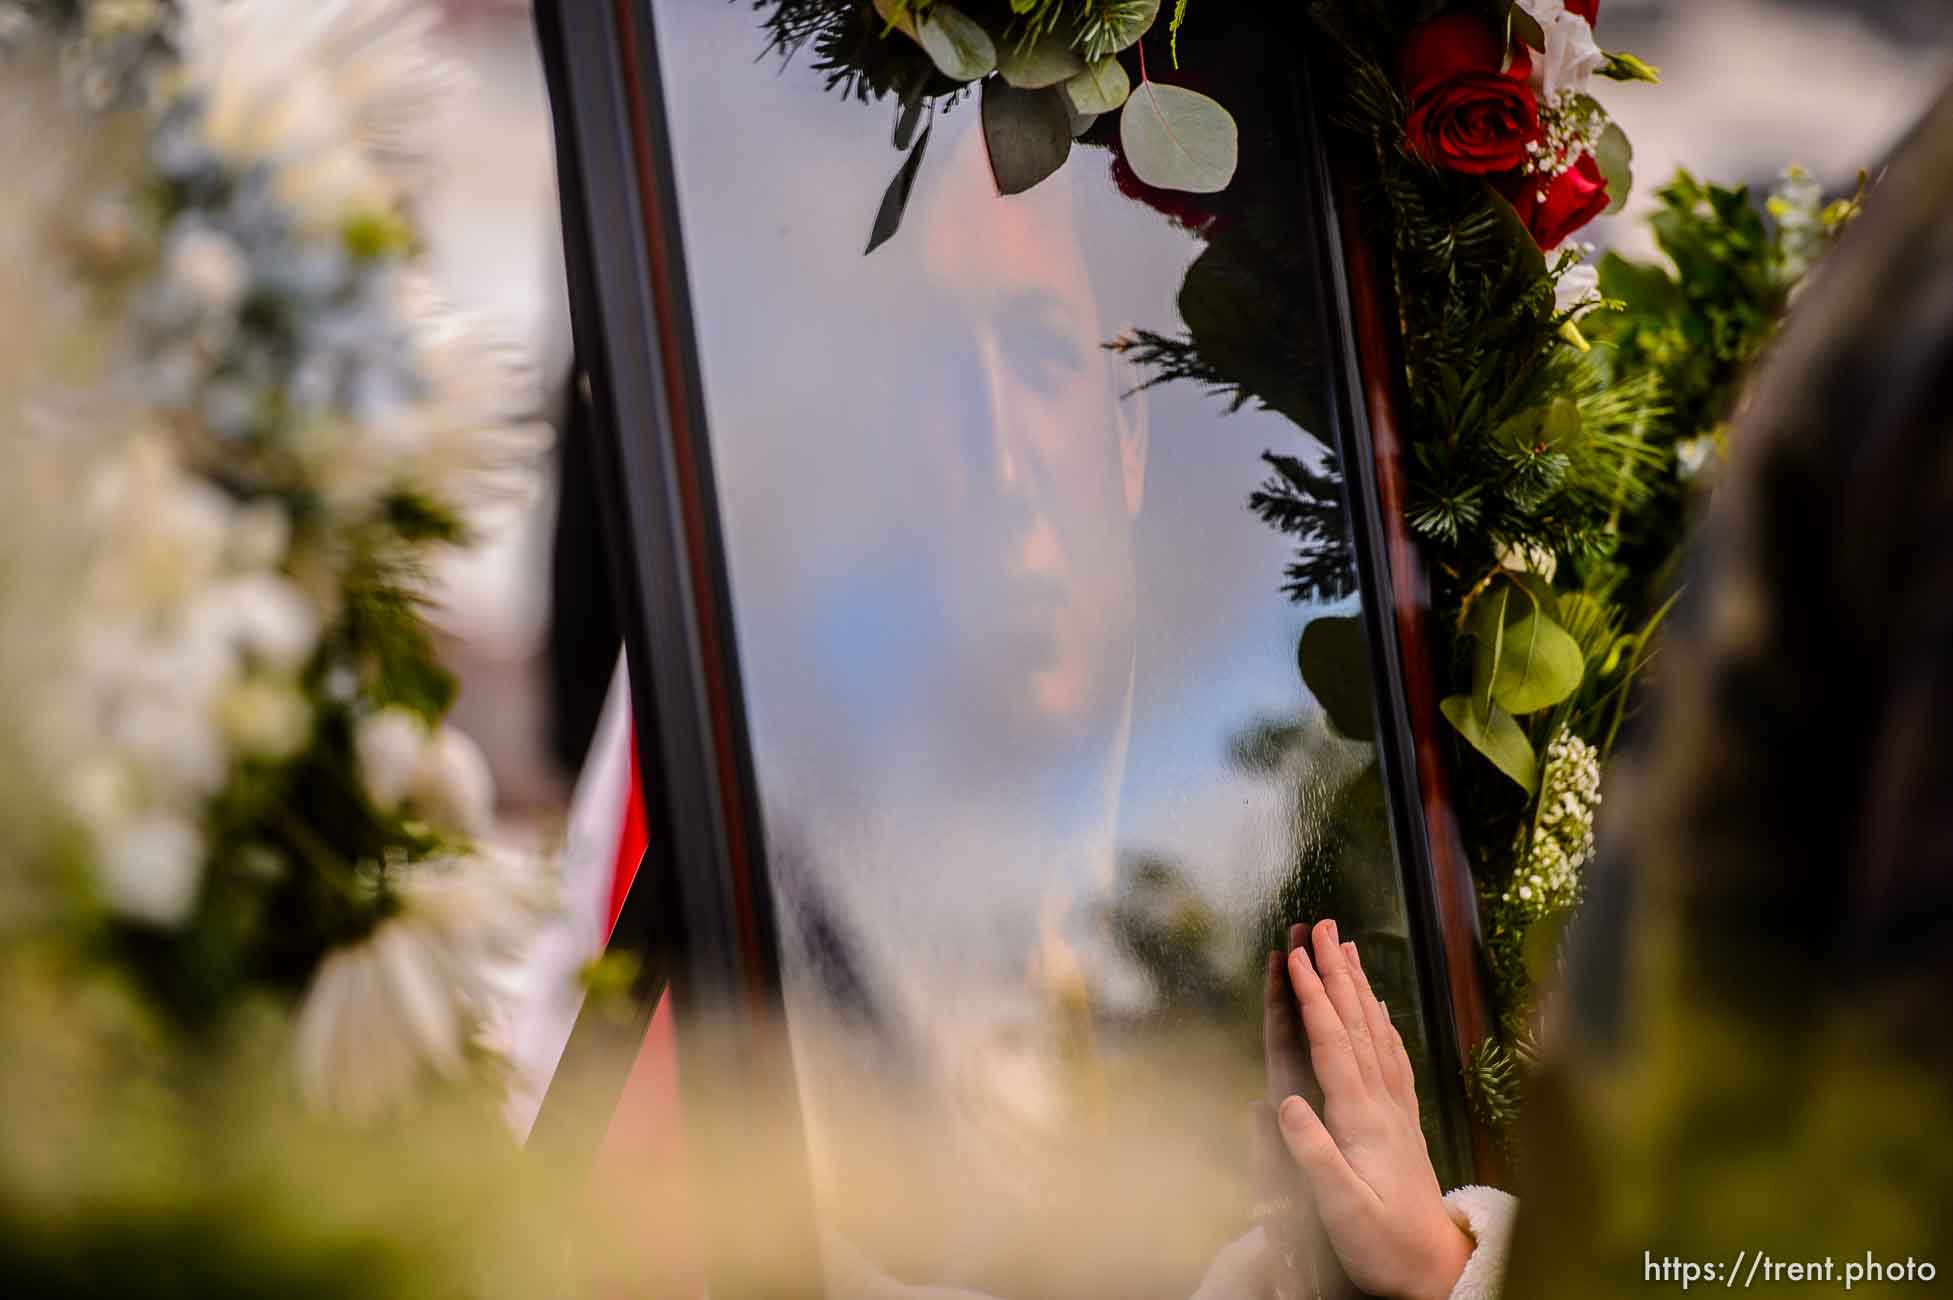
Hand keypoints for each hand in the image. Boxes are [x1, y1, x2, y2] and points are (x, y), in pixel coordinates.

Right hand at [1275, 920, 1472, 1299]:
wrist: (1431, 1269)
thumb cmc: (1382, 1245)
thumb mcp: (1342, 1210)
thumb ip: (1314, 1156)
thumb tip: (1283, 1103)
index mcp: (1361, 1118)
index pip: (1333, 1042)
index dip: (1314, 996)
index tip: (1297, 954)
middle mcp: (1381, 1103)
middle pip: (1356, 1022)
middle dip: (1335, 970)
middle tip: (1320, 924)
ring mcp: (1396, 1109)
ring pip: (1375, 1031)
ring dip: (1357, 985)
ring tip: (1346, 947)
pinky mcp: (1403, 1121)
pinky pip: (1391, 1056)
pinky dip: (1380, 1022)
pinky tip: (1377, 1008)